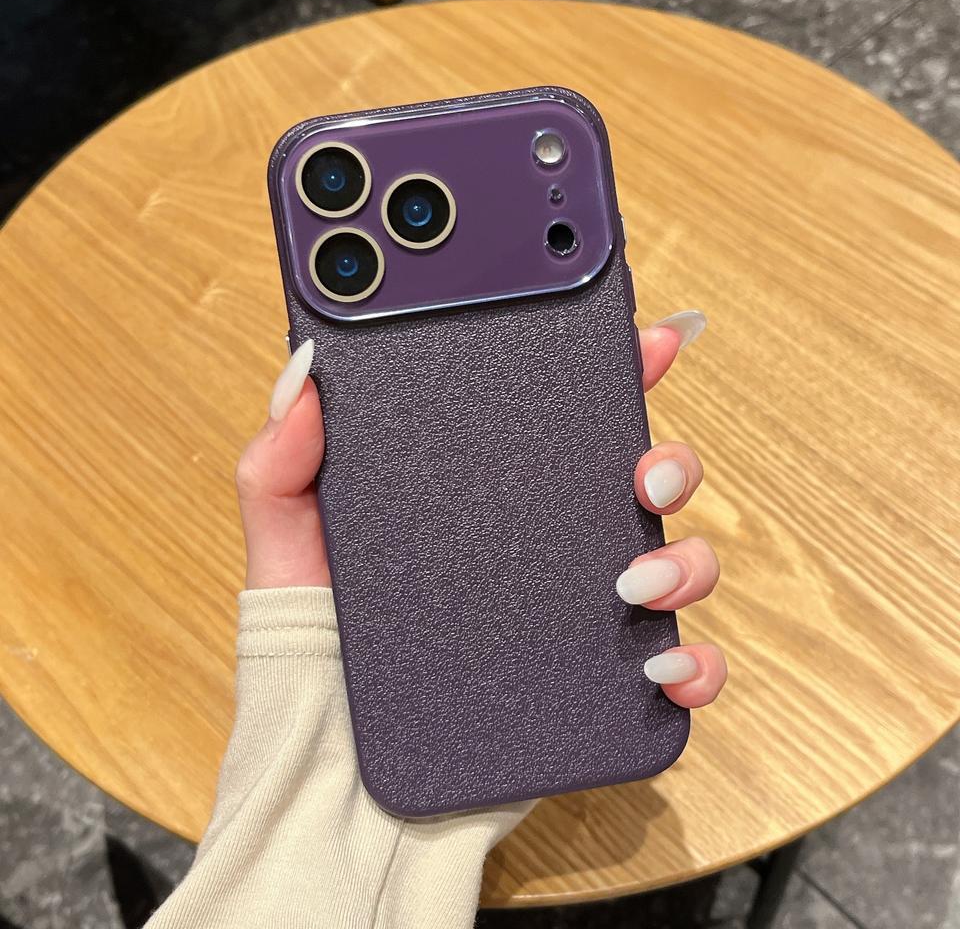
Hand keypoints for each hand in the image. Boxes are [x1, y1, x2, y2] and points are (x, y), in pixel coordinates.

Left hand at [236, 309, 725, 708]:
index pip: (567, 420)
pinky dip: (696, 663)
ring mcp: (581, 616)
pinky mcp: (598, 686)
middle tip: (642, 476)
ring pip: (681, 564)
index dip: (618, 371)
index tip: (645, 340)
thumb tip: (306, 372)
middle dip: (671, 462)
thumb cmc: (314, 651)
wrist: (338, 772)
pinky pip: (678, 668)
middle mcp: (548, 548)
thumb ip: (283, 462)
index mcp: (492, 497)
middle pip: (645, 482)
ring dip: (687, 562)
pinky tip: (661, 664)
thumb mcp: (289, 546)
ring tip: (633, 585)